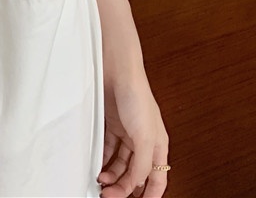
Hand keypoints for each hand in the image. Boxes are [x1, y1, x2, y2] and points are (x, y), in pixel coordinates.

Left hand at [97, 69, 169, 197]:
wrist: (117, 71)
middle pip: (136, 174)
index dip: (150, 196)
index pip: (157, 179)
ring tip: (101, 183)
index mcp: (158, 146)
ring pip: (121, 164)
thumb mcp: (145, 136)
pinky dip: (103, 160)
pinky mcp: (112, 125)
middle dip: (124, 188)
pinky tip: (97, 166)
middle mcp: (143, 142)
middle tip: (109, 196)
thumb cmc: (137, 96)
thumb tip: (136, 184)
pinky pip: (108, 149)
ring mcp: (127, 133)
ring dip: (112, 176)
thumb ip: (143, 163)